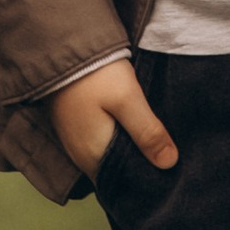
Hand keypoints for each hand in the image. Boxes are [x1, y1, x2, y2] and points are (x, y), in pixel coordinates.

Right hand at [50, 56, 178, 179]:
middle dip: (139, 164)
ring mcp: (75, 142)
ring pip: (109, 156)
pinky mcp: (75, 126)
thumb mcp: (127, 100)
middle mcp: (81, 156)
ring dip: (128, 150)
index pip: (123, 183)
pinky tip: (133, 126)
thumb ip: (147, 132)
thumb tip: (170, 163)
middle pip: (116, 171)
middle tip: (168, 154)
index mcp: (93, 158)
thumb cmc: (95, 74)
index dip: (146, 179)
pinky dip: (117, 139)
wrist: (59, 46)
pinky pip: (100, 143)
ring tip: (155, 140)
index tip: (169, 171)